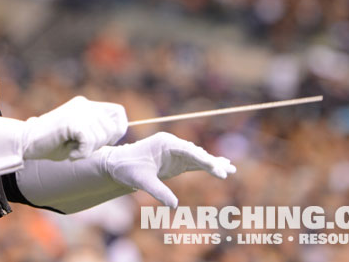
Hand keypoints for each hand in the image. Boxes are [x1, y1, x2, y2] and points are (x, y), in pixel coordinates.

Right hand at [22, 96, 127, 160]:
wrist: (27, 142)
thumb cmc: (53, 143)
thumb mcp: (80, 135)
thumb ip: (97, 131)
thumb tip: (116, 135)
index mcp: (87, 105)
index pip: (118, 113)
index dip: (116, 130)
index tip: (103, 142)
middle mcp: (84, 104)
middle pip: (112, 128)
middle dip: (101, 144)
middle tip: (81, 148)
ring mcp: (77, 111)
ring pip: (101, 136)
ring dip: (89, 150)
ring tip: (72, 149)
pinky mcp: (71, 121)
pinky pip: (89, 141)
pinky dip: (82, 153)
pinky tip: (71, 154)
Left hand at [101, 132, 235, 207]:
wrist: (118, 165)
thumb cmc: (127, 168)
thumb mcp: (141, 181)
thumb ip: (158, 191)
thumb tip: (174, 205)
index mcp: (164, 143)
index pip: (188, 150)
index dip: (203, 159)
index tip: (215, 167)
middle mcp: (172, 145)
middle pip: (196, 153)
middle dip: (212, 163)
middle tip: (226, 172)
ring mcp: (175, 152)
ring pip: (198, 158)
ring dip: (213, 164)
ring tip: (231, 169)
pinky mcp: (176, 161)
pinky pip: (194, 163)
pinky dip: (206, 166)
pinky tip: (220, 168)